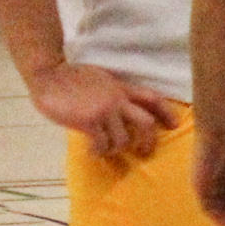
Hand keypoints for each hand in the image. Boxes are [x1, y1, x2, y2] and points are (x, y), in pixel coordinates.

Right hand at [30, 62, 178, 158]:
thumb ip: (114, 92)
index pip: (152, 98)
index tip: (175, 125)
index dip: (167, 112)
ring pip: (123, 139)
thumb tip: (121, 110)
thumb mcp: (101, 79)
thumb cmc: (70, 77)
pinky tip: (93, 151)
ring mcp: (104, 110)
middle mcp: (117, 99)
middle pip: (146, 123)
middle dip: (149, 141)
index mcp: (122, 88)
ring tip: (105, 150)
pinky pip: (102, 144)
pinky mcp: (89, 121)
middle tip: (144, 152)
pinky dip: (99, 151)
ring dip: (116, 149)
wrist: (49, 74)